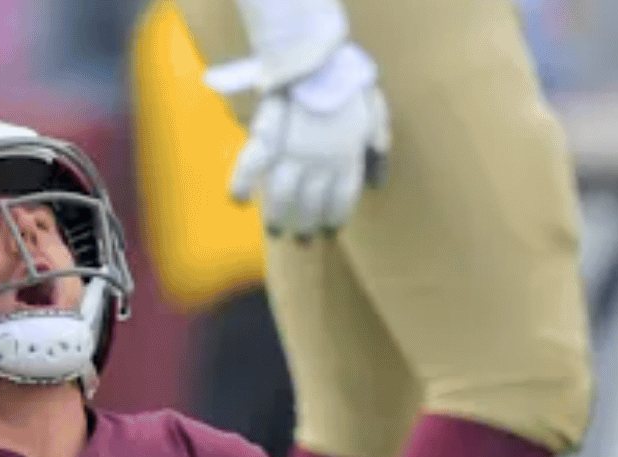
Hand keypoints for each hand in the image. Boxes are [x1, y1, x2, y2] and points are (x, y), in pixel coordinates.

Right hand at [220, 43, 388, 240]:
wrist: (316, 54)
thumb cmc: (347, 79)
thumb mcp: (375, 111)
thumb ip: (378, 144)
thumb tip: (379, 182)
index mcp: (347, 154)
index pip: (342, 197)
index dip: (335, 217)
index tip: (330, 232)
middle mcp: (320, 159)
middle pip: (312, 203)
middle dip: (307, 226)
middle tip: (302, 241)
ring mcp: (292, 150)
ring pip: (284, 194)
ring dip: (279, 215)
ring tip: (276, 230)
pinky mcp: (268, 136)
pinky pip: (252, 166)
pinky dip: (241, 184)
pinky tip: (238, 201)